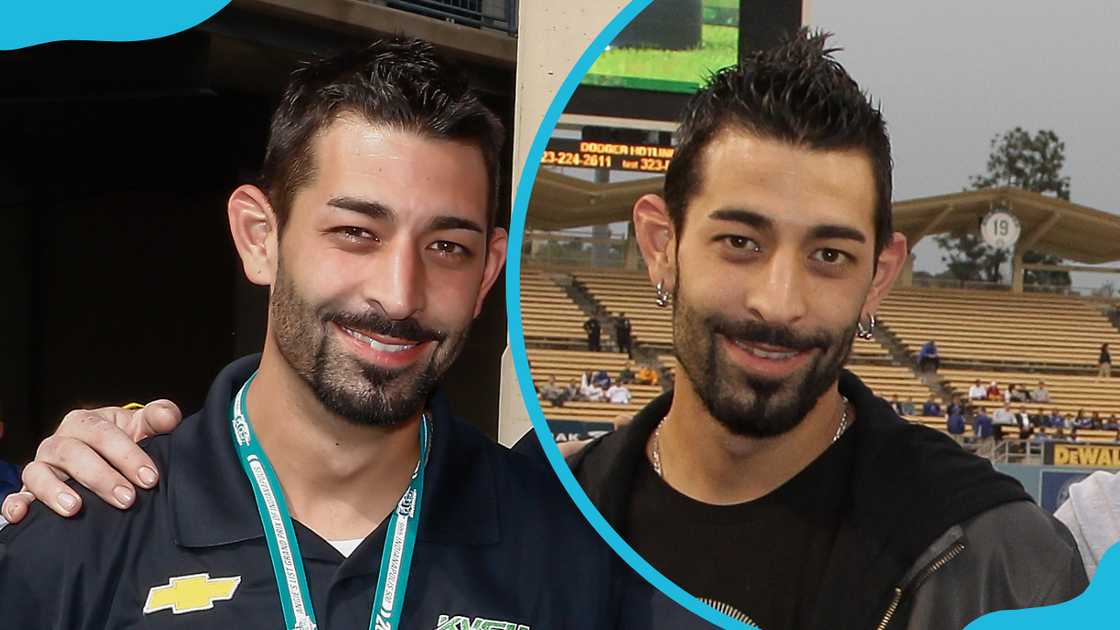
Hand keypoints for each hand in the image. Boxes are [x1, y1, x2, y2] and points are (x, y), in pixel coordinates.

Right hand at [1, 400, 181, 522]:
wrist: (108, 460)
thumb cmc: (127, 442)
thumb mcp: (143, 427)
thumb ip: (159, 418)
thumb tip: (169, 417)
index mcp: (86, 422)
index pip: (104, 435)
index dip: (128, 455)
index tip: (151, 478)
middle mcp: (60, 442)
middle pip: (74, 454)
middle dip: (102, 478)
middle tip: (127, 499)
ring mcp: (43, 466)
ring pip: (40, 473)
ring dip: (55, 491)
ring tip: (75, 509)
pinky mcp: (31, 490)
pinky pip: (17, 495)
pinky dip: (15, 504)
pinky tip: (19, 517)